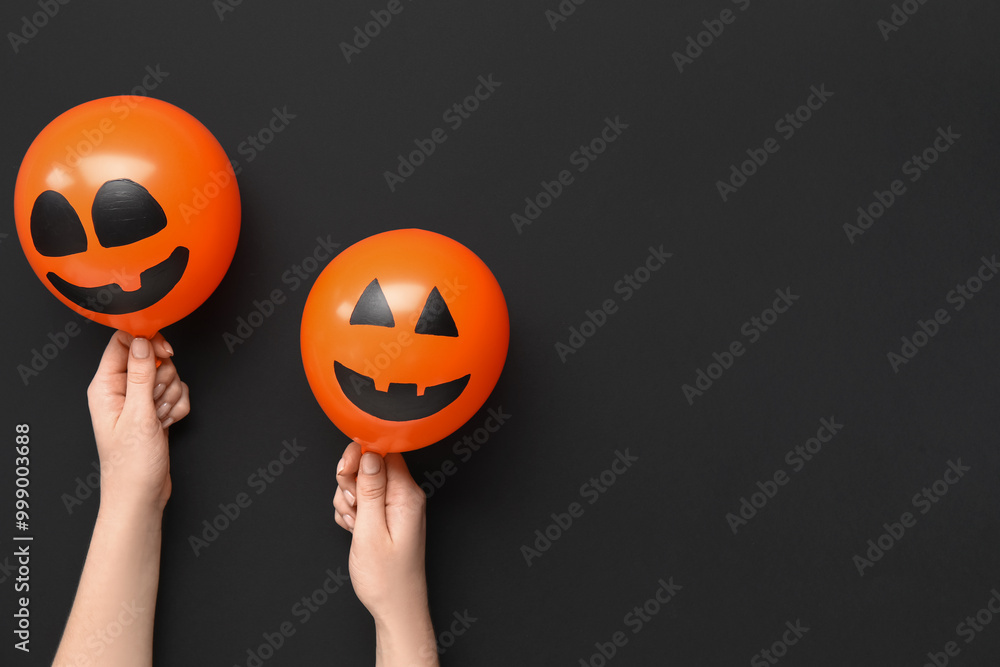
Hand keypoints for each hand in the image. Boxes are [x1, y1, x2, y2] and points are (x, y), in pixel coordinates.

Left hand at [87, 331, 189, 513]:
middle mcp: (120, 390)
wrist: (140, 494)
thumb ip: (140, 374)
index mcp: (106, 386)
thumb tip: (142, 341)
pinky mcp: (154, 410)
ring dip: (171, 397)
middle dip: (163, 379)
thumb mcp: (137, 415)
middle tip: (156, 402)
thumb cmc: (129, 465)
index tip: (165, 354)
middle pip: (152, 359)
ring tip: (160, 419)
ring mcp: (138, 401)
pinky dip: (177, 408)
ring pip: (168, 376)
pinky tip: (168, 424)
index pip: (123, 343)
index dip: (147, 343)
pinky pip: (176, 394)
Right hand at [334, 443, 437, 664]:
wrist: (394, 607)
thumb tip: (369, 453)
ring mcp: (395, 507)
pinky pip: (362, 501)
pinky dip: (352, 513)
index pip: (384, 452)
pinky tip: (354, 529)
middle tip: (352, 506)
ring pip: (362, 484)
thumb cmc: (386, 578)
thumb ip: (370, 489)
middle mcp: (405, 496)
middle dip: (351, 482)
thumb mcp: (371, 530)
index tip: (346, 472)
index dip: (361, 457)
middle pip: (371, 465)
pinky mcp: (385, 517)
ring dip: (349, 501)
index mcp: (407, 495)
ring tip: (355, 524)